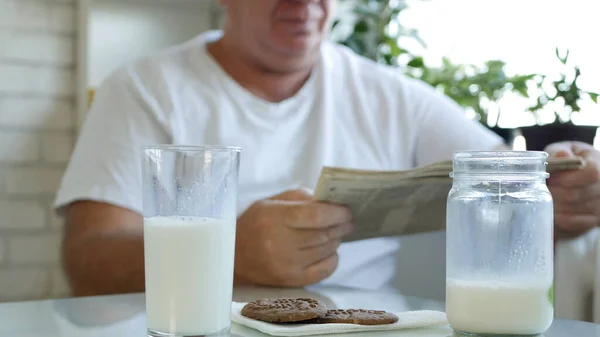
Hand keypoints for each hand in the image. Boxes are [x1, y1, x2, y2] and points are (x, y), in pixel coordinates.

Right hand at [234, 188, 353, 286]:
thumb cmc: (254, 224)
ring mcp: (287, 264)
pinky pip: (324, 270)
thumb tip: (328, 201)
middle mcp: (281, 243)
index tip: (347, 210)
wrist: (233, 257)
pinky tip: (330, 251)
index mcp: (276, 218)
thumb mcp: (271, 202)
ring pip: (326, 250)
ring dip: (337, 239)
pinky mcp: (291, 280)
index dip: (336, 212)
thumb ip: (300, 197)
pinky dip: (333, 259)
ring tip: (338, 232)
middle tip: (348, 220)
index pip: (316, 215)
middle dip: (342, 225)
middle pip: (324, 233)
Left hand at [545, 141, 599, 239]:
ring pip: (571, 209)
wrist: (574, 180)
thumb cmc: (566, 161)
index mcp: (599, 163)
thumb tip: (561, 155)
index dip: (567, 177)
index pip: (591, 173)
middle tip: (541, 189)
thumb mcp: (562, 150)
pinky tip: (550, 209)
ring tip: (544, 197)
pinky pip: (572, 222)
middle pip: (576, 194)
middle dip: (553, 192)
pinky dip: (557, 216)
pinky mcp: (594, 219)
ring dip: (552, 204)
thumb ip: (559, 152)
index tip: (551, 178)